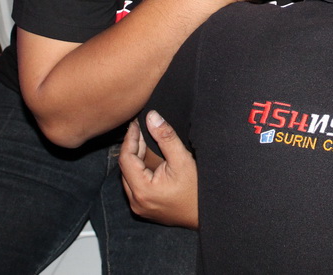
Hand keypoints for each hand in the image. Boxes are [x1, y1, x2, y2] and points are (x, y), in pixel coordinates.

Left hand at [119, 111, 198, 228]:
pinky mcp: (145, 208)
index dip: (130, 138)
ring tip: (145, 140)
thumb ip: (165, 137)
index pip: (126, 158)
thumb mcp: (182, 160)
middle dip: (132, 146)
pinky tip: (148, 159)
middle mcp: (136, 201)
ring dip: (135, 158)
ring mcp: (140, 207)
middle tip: (141, 129)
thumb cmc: (197, 191)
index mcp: (142, 190)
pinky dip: (139, 170)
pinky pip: (135, 185)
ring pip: (129, 176)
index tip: (136, 124)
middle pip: (125, 168)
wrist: (207, 215)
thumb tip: (151, 117)